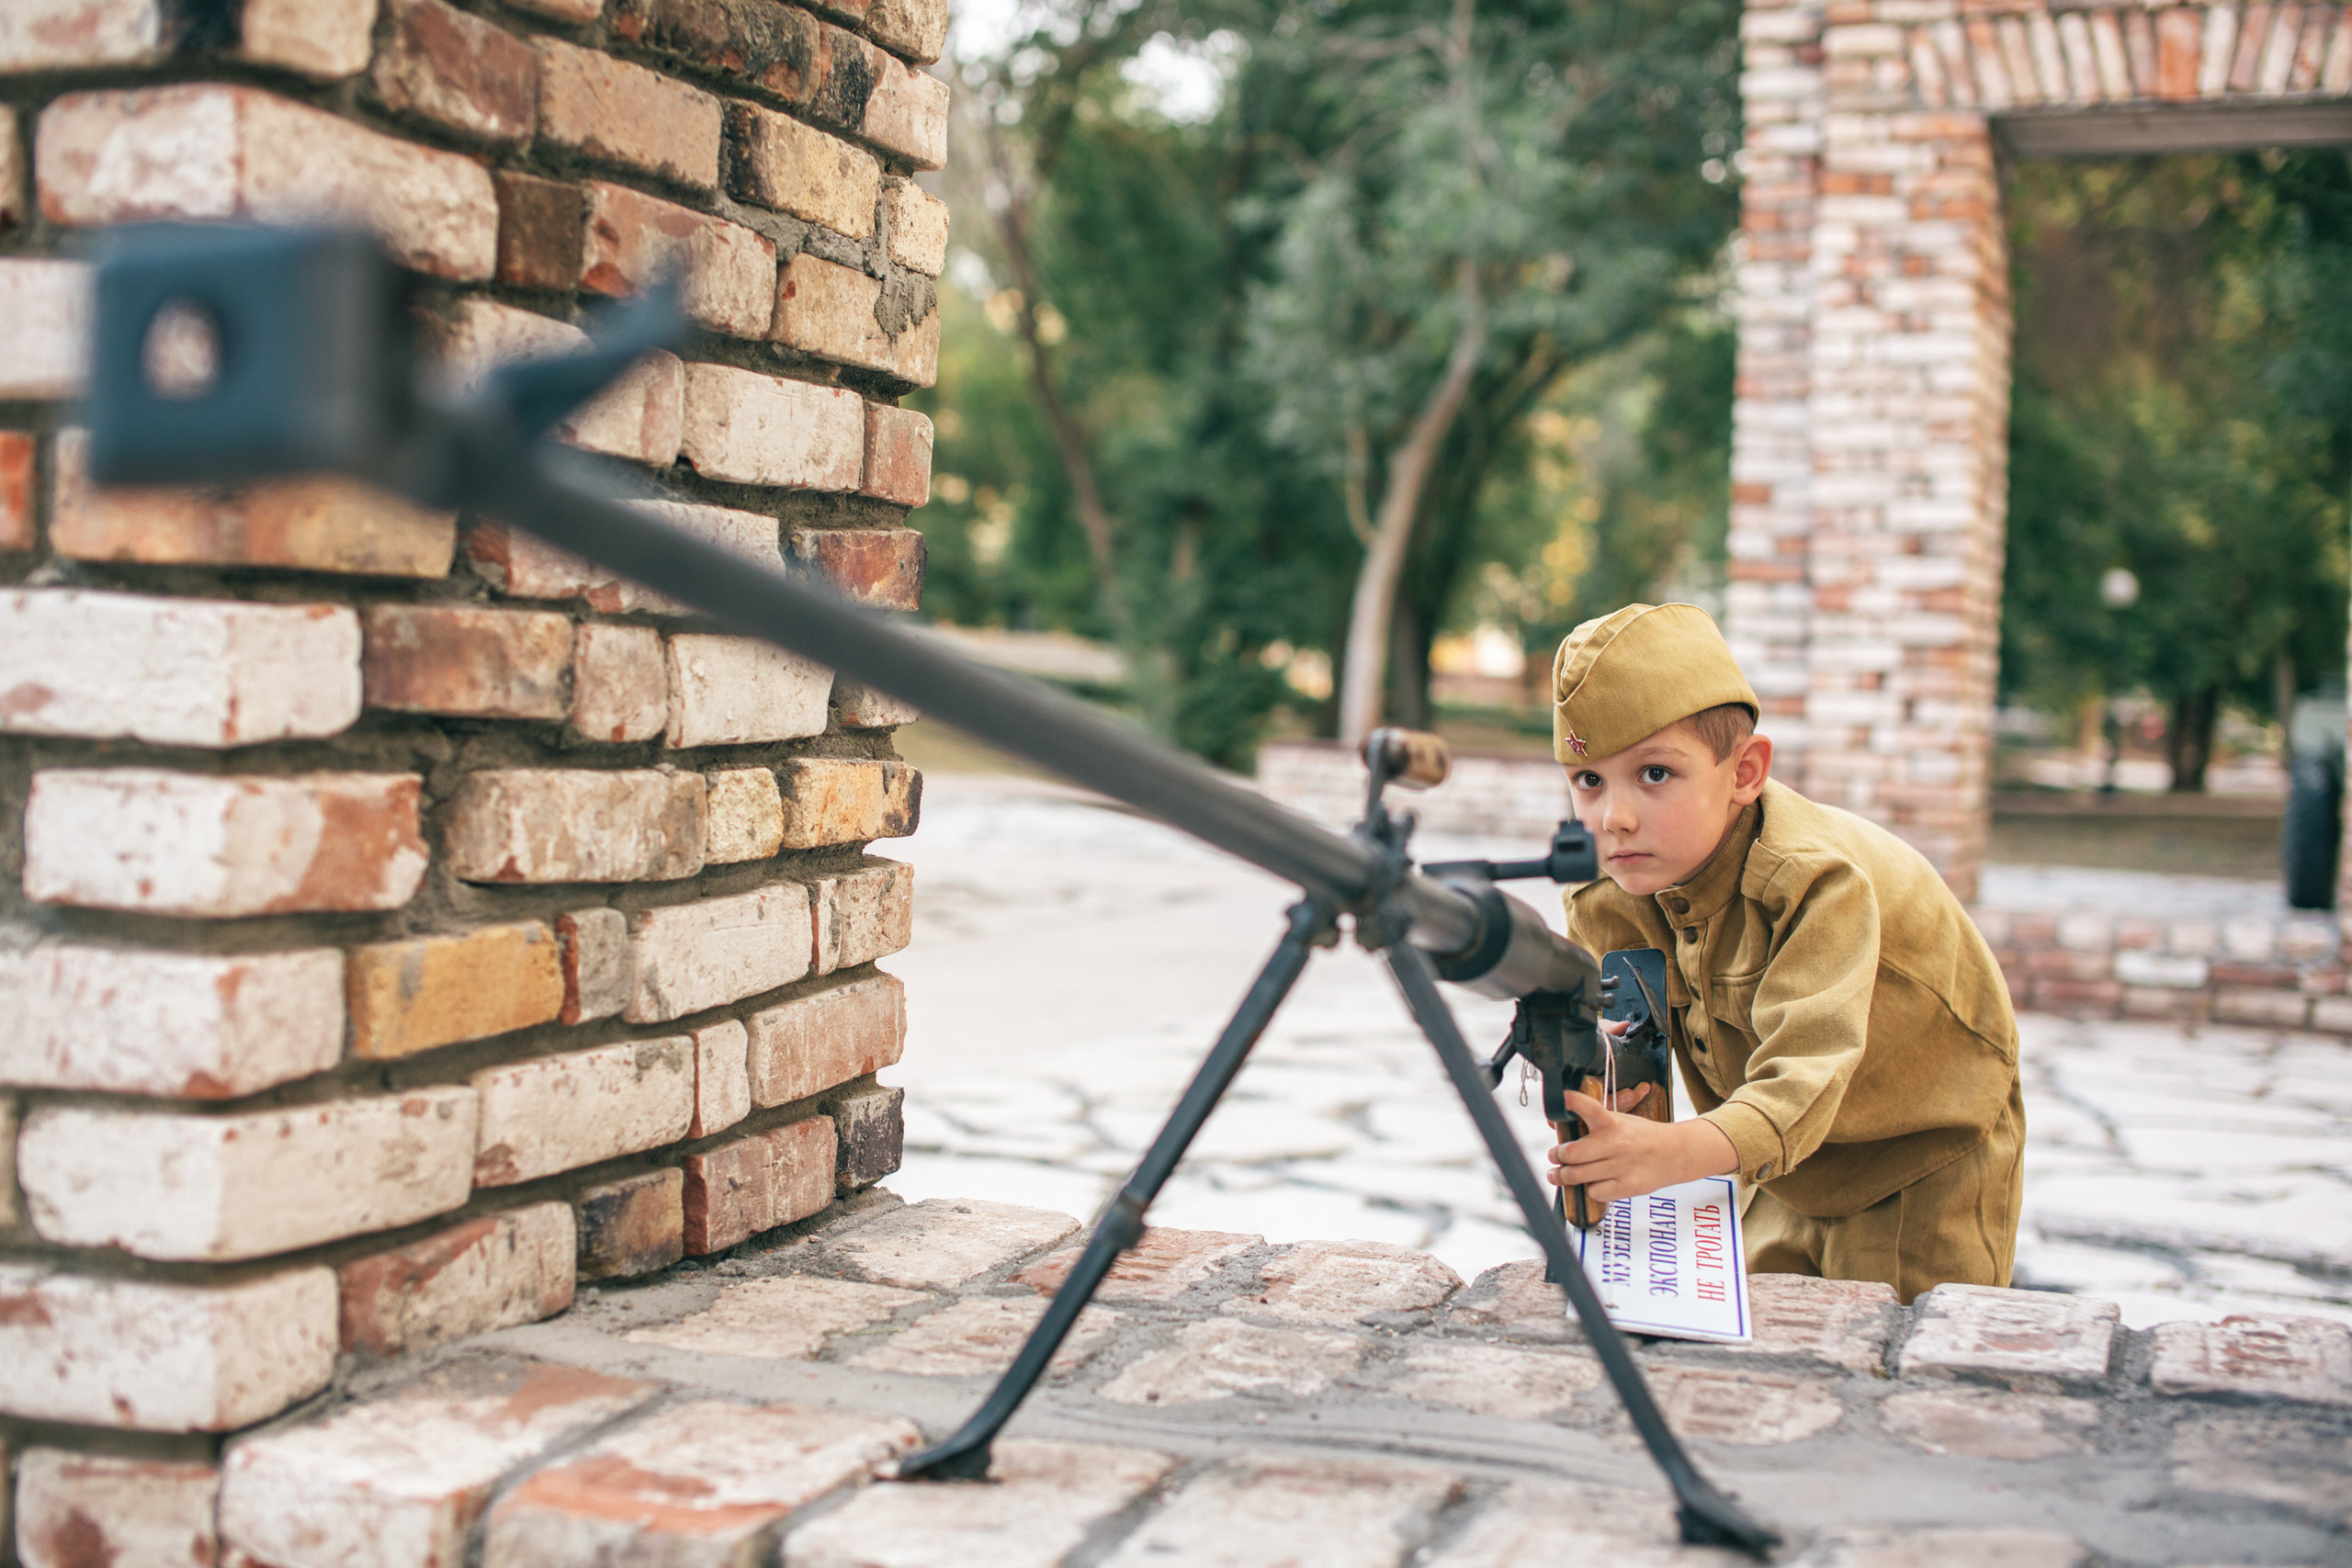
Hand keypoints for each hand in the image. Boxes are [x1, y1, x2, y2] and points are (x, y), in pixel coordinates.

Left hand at [1545, 1088, 1737, 1203]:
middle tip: (1555, 1156)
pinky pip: (1595, 1192)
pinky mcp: (1628, 1186)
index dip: (1577, 1102)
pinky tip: (1591, 1184)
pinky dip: (1589, 1189)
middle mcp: (1617, 1144)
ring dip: (1563, 1176)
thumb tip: (1555, 1123)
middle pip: (1572, 1153)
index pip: (1593, 1109)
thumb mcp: (1620, 1120)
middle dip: (1557, 1155)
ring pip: (1578, 1175)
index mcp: (1613, 1123)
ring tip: (1559, 1174)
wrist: (1676, 1154)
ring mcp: (1622, 1167)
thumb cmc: (1642, 1136)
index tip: (1565, 1097)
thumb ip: (1591, 1122)